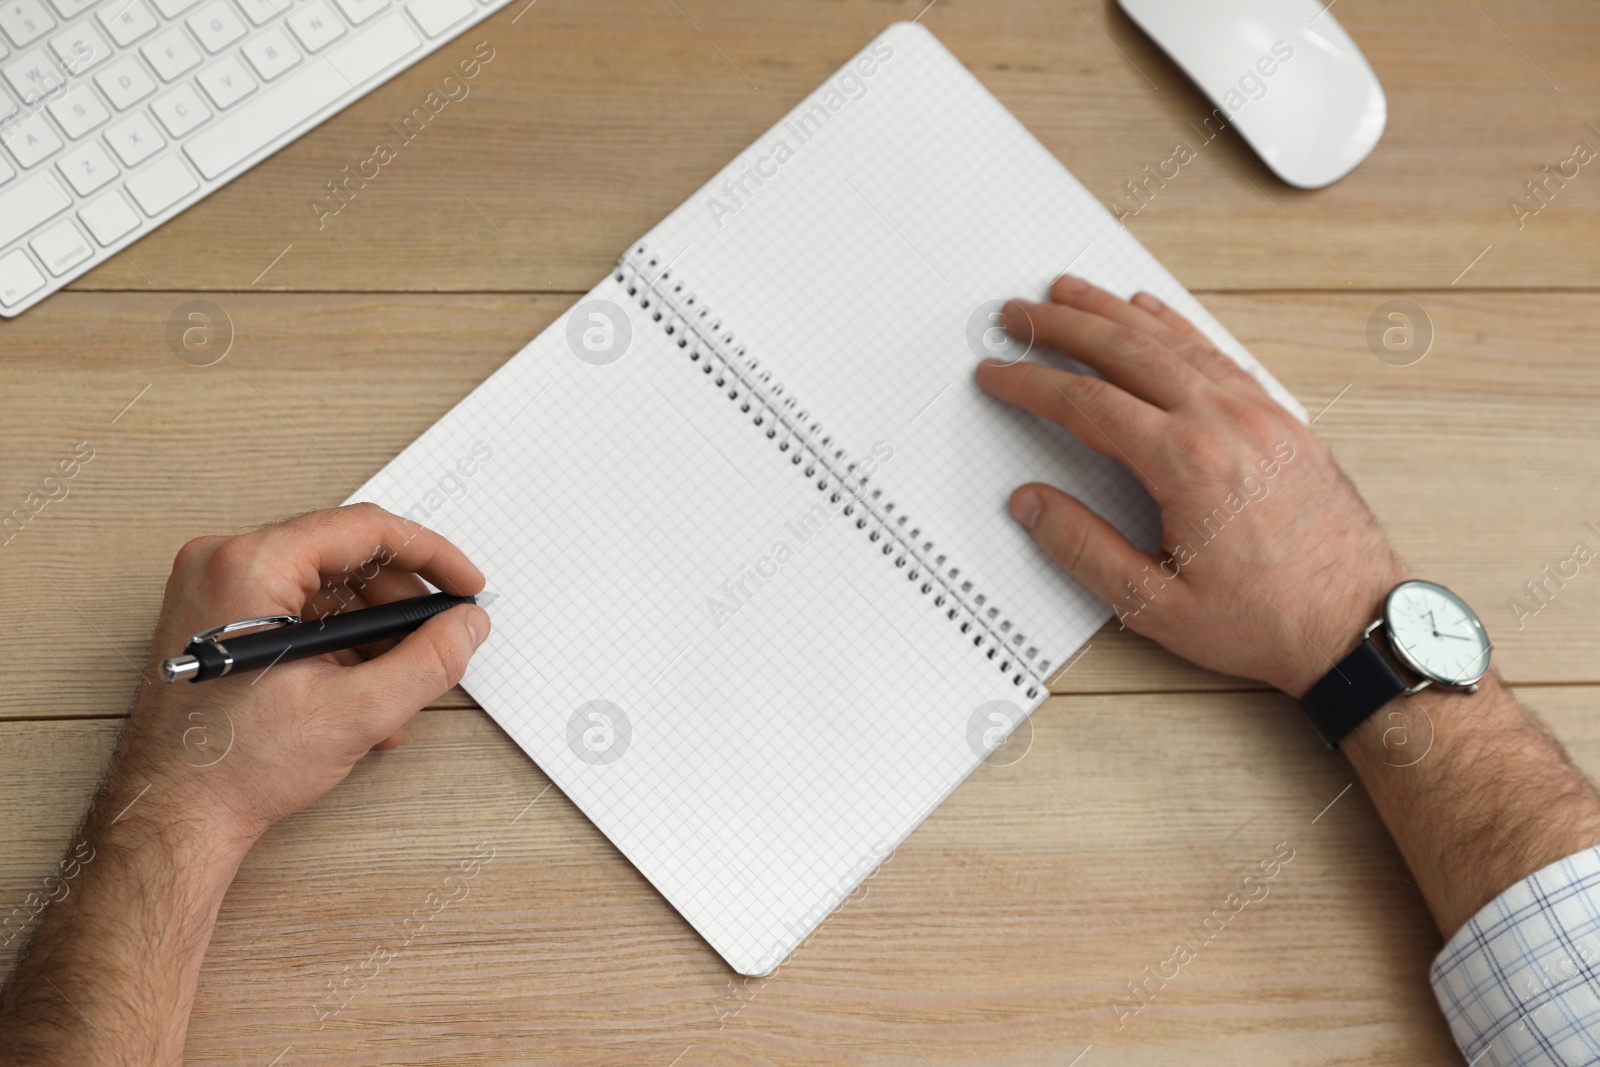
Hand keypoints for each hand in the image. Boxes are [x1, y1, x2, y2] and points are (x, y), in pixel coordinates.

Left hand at [114, 503, 491, 852]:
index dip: (431, 556)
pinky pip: (299, 611)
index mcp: (250, 566)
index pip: (365, 530)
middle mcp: (224, 562)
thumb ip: (428, 660)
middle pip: (346, 558)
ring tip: (399, 685)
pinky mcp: (217, 619)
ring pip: (327, 588)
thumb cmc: (234, 767)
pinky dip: (341, 645)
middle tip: (440, 639)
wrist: (173, 816)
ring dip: (374, 633)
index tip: (466, 586)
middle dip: (401, 605)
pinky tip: (363, 694)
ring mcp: (215, 590)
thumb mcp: (356, 713)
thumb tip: (468, 625)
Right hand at [974, 275, 1407, 695]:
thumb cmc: (1268, 621)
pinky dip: (1173, 324)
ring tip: (1069, 293)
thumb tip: (1031, 504)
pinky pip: (1214, 352)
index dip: (1032, 384)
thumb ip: (1083, 549)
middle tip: (1019, 314)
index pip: (1088, 405)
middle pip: (1125, 351)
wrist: (1357, 624)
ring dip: (1112, 312)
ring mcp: (1259, 413)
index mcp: (1189, 465)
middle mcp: (1226, 423)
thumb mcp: (1155, 605)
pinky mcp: (1280, 418)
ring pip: (1171, 340)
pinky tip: (1149, 312)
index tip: (997, 374)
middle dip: (1062, 326)